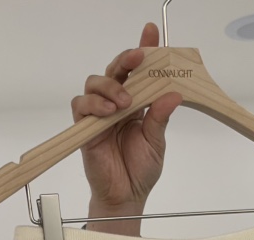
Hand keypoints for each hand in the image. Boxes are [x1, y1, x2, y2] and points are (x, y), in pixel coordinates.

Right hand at [71, 22, 181, 233]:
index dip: (144, 48)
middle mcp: (117, 104)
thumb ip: (161, 117)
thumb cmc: (140, 170)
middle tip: (138, 59)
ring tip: (124, 102)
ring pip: (95, 83)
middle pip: (114, 69)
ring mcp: (100, 114)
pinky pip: (81, 105)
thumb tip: (173, 94)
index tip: (151, 31)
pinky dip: (93, 104)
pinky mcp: (86, 127)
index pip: (139, 71)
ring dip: (109, 86)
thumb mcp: (157, 142)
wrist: (125, 196)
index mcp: (137, 103)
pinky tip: (108, 112)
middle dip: (125, 59)